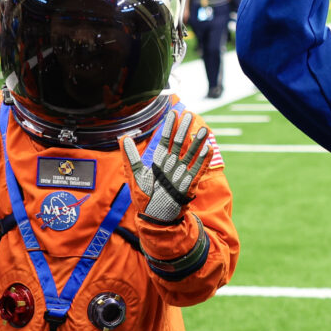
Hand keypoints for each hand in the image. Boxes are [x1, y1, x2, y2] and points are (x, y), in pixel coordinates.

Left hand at [122, 109, 214, 225]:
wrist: (154, 217)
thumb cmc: (144, 197)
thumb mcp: (134, 175)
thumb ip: (130, 156)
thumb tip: (123, 138)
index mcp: (159, 161)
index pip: (165, 140)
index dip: (169, 127)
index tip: (174, 113)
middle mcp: (171, 165)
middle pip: (179, 143)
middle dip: (184, 129)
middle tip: (190, 114)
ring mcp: (181, 173)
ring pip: (191, 154)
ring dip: (197, 142)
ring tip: (204, 129)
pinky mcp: (189, 184)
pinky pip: (197, 169)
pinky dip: (202, 160)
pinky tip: (208, 148)